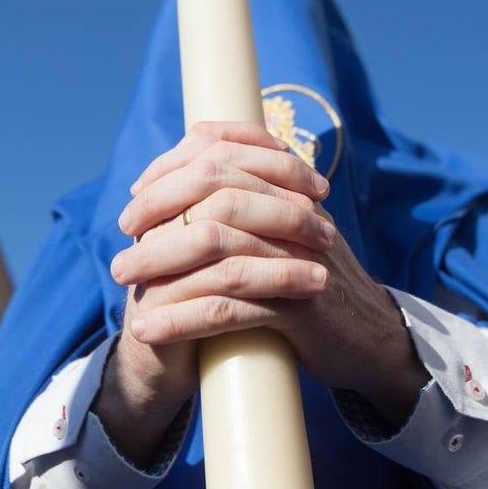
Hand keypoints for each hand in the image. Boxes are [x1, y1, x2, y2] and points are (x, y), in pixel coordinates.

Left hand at [93, 122, 427, 463]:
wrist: (367, 337)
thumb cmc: (304, 281)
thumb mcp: (278, 229)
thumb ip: (238, 199)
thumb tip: (169, 179)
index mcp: (287, 187)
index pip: (220, 151)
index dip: (170, 168)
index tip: (135, 196)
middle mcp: (295, 211)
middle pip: (213, 191)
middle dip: (156, 210)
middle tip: (123, 239)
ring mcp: (298, 257)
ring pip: (216, 248)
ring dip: (158, 263)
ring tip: (121, 279)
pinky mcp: (300, 307)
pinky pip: (229, 309)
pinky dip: (181, 320)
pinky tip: (149, 331)